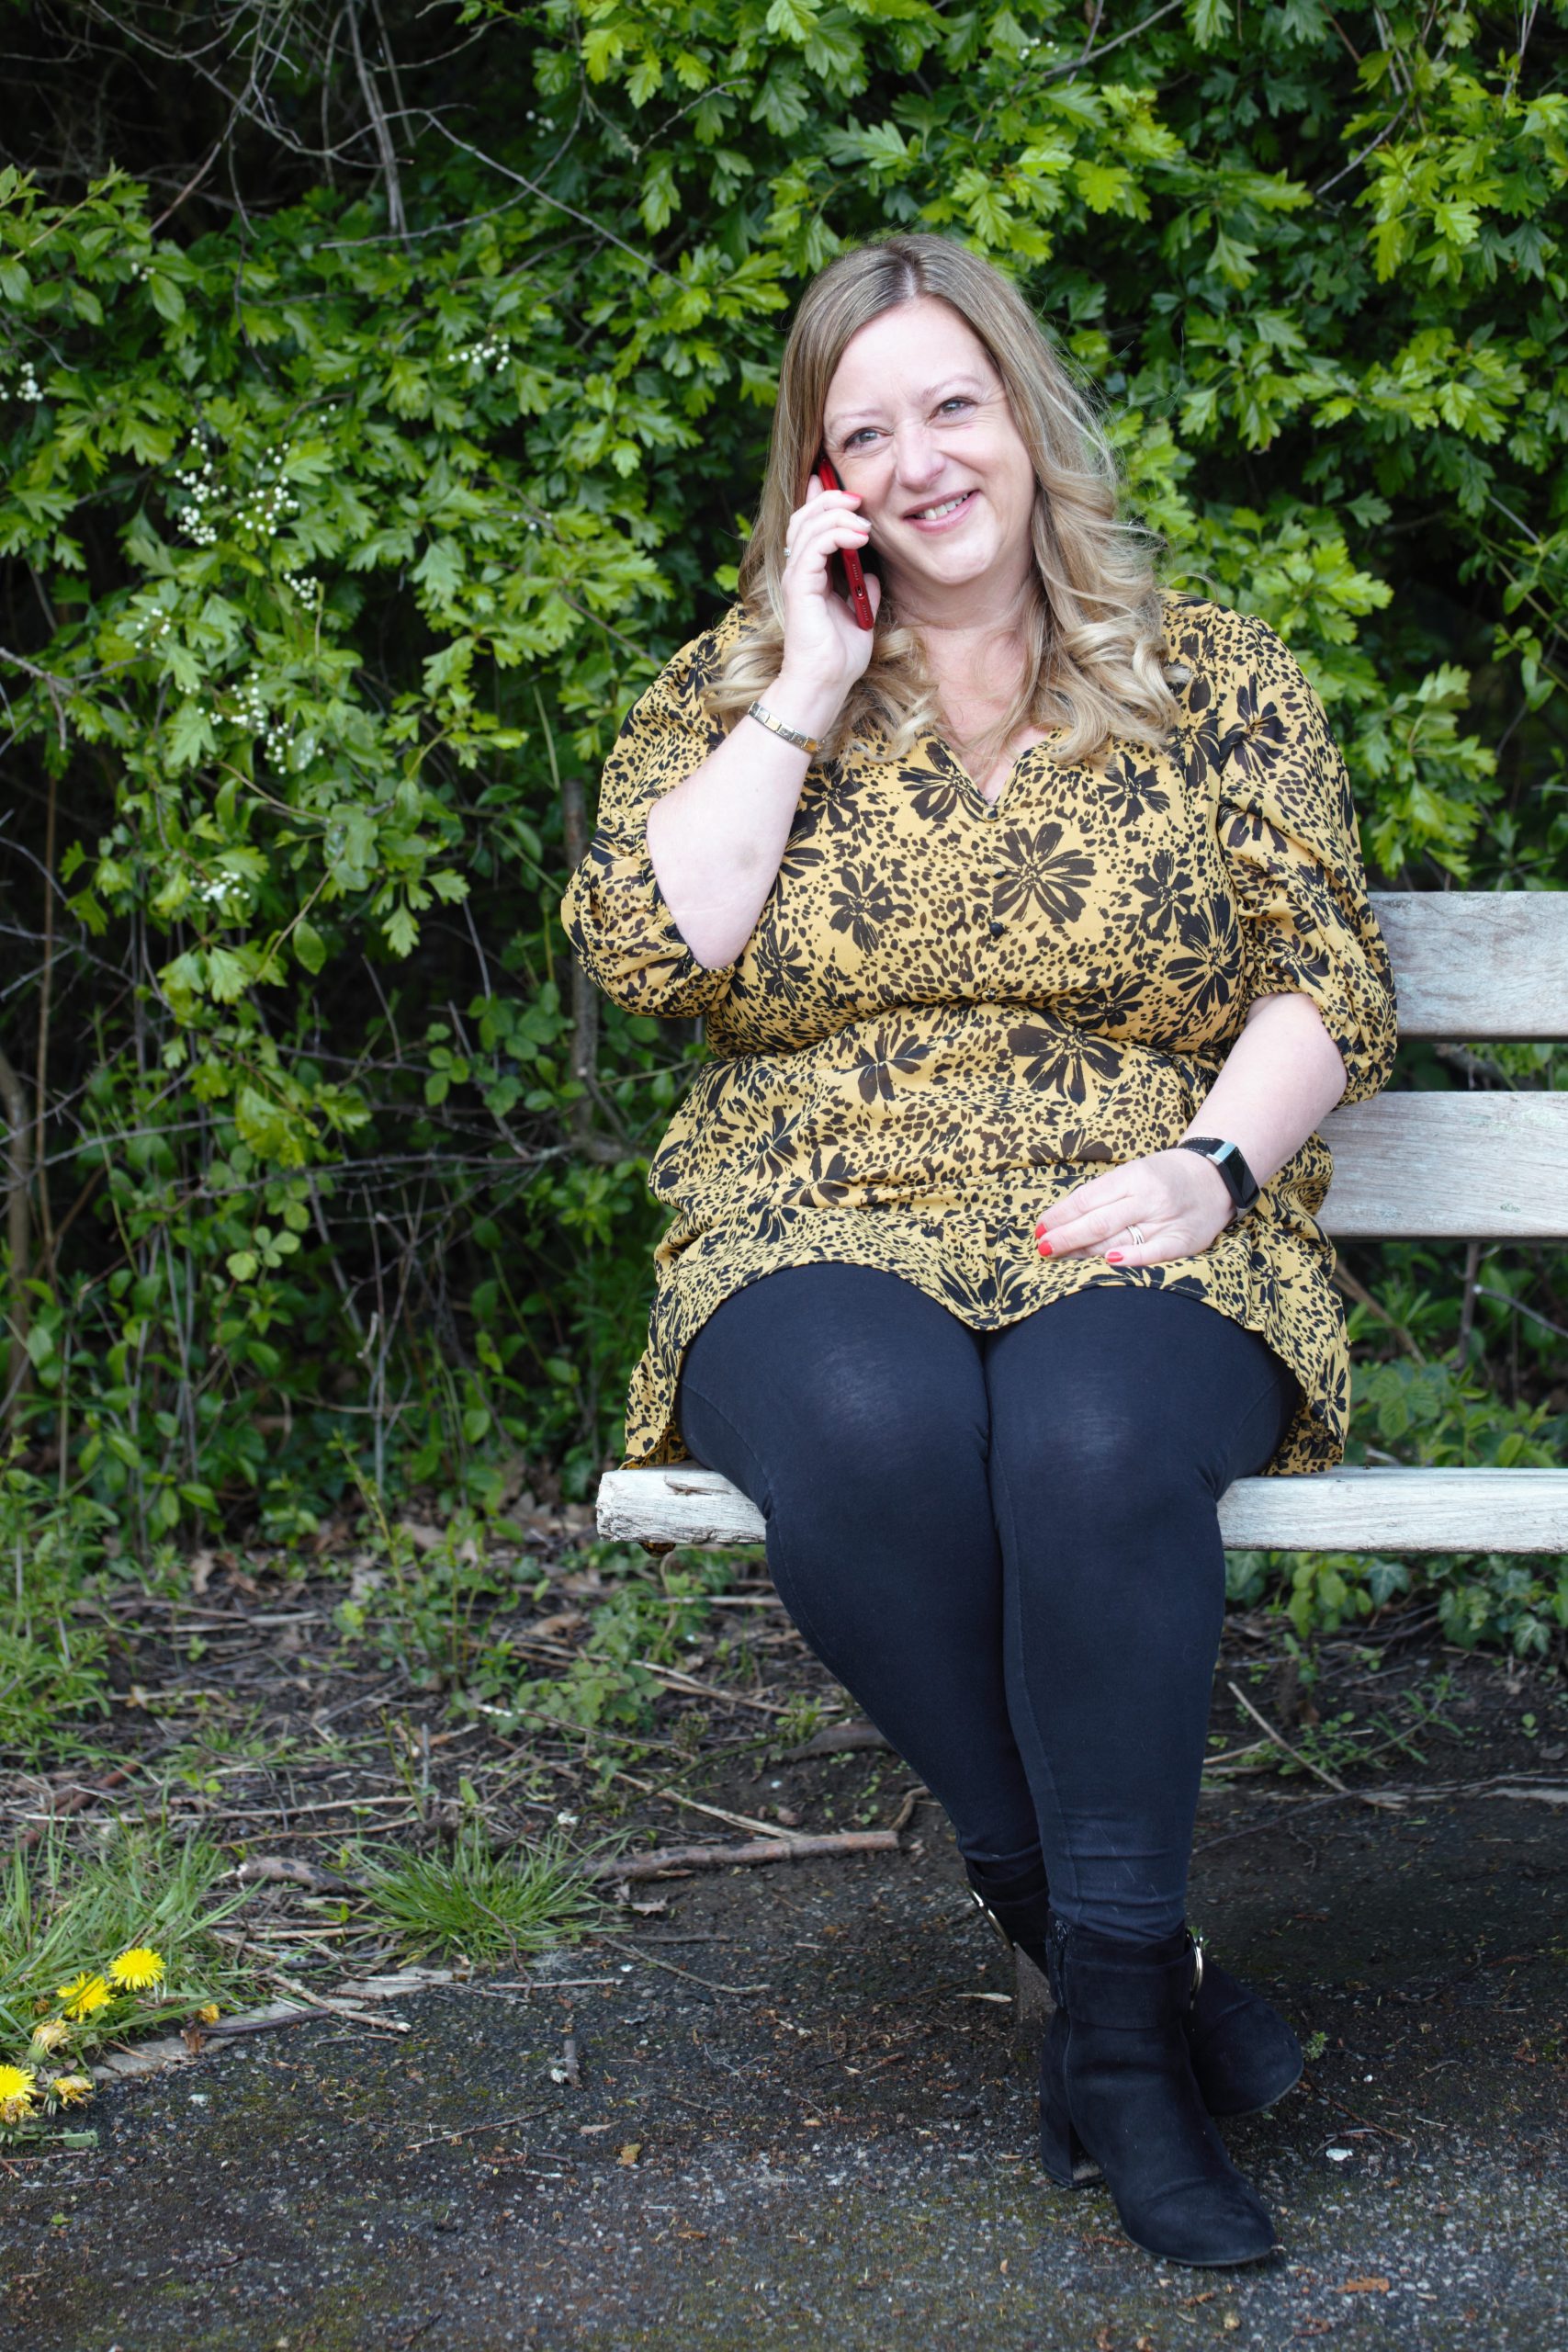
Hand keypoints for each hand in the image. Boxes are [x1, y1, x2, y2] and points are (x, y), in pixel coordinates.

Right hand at [776, 471, 882, 707]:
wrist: (825, 683)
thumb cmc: (839, 657)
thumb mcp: (861, 616)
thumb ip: (864, 591)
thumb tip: (873, 574)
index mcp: (810, 575)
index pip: (810, 526)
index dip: (822, 501)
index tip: (848, 489)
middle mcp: (799, 572)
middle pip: (804, 516)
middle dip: (830, 499)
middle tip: (858, 497)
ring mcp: (796, 578)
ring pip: (807, 525)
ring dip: (838, 515)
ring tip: (863, 519)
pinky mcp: (799, 587)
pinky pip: (813, 547)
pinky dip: (836, 534)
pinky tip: (859, 537)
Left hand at [1034, 1149, 1235, 1264]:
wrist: (1217, 1177)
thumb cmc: (1165, 1177)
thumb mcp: (1134, 1173)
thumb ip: (1103, 1195)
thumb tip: (1061, 1219)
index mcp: (1134, 1176)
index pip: (1087, 1199)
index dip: (1060, 1216)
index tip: (1040, 1228)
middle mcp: (1149, 1197)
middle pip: (1098, 1222)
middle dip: (1066, 1237)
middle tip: (1043, 1248)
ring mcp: (1167, 1219)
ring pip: (1119, 1240)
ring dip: (1086, 1252)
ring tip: (1062, 1257)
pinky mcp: (1185, 1240)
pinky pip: (1155, 1253)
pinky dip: (1132, 1259)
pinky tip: (1109, 1262)